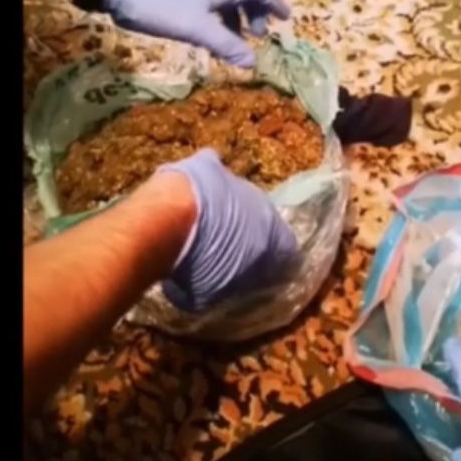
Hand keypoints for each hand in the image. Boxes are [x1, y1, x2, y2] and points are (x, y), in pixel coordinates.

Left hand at [104, 0, 289, 67]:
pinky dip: (219, 23)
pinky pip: (211, 8)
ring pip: (226, 2)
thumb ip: (225, 45)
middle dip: (256, 14)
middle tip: (259, 35)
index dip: (274, 3)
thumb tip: (253, 63)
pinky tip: (210, 39)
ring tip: (237, 42)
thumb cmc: (162, 4)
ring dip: (237, 20)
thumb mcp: (197, 28)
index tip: (287, 17)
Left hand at [158, 149, 297, 311]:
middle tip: (222, 255)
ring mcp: (237, 182)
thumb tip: (222, 290)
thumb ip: (227, 290)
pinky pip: (212, 168)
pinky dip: (204, 180)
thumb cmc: (199, 263)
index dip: (271, 266)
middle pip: (260, 222)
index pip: (286, 252)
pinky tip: (189, 194)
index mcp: (276, 237)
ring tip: (198, 229)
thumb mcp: (213, 294)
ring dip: (223, 212)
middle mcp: (263, 206)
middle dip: (246, 237)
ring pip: (236, 198)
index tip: (255, 278)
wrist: (174, 219)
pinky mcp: (208, 165)